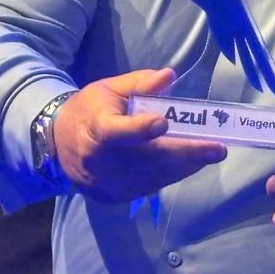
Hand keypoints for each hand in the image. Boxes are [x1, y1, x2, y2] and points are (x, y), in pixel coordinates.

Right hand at [53, 67, 226, 203]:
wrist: (58, 144)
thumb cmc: (89, 110)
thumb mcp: (109, 89)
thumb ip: (140, 83)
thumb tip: (170, 76)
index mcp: (95, 128)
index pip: (116, 132)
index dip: (139, 130)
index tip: (163, 123)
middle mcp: (99, 161)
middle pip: (145, 159)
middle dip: (185, 154)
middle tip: (216, 149)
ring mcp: (107, 183)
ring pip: (153, 176)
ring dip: (184, 165)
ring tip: (209, 153)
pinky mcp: (114, 196)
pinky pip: (149, 186)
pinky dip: (171, 174)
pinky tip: (188, 163)